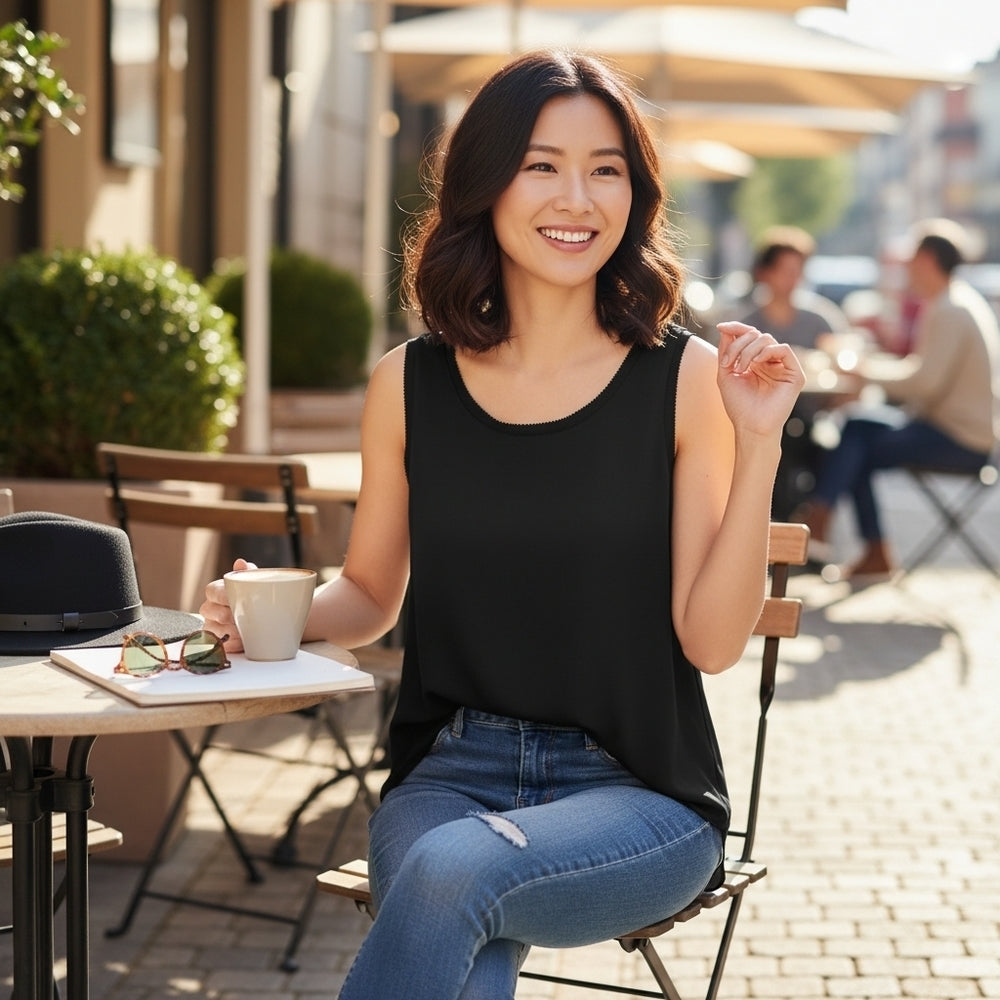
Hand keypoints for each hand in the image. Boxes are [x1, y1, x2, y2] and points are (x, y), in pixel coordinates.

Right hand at [199, 558, 256, 652]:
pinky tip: (244, 641)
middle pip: (209, 610)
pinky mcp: (216, 643)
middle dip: (228, 614)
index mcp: (216, 592)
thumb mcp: (253, 586)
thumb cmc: (255, 600)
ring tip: (248, 629)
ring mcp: (211, 627)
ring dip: (232, 630)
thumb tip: (240, 563)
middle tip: (244, 616)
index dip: (223, 595)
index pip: (212, 590)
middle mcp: (209, 609)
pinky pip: (221, 645)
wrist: (267, 621)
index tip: (235, 599)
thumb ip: (247, 574)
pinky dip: (234, 644)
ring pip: (214, 628)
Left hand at [716, 322, 805, 437]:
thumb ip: (726, 350)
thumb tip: (725, 328)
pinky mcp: (795, 374)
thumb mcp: (725, 373)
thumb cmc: (738, 404)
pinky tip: (757, 363)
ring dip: (749, 350)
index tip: (721, 326)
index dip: (737, 328)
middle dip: (739, 344)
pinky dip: (767, 352)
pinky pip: (784, 349)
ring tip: (740, 368)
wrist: (750, 426)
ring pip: (768, 340)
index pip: (749, 336)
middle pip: (756, 335)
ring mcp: (783, 367)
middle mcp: (770, 361)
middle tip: (728, 363)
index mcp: (755, 361)